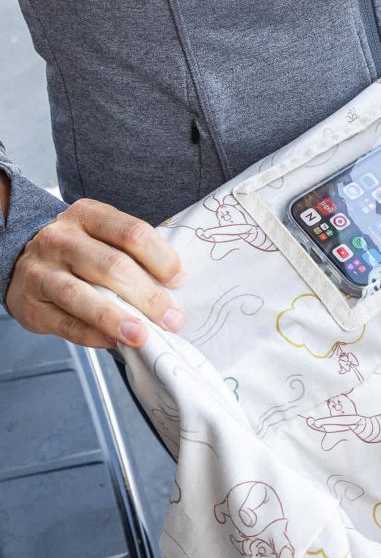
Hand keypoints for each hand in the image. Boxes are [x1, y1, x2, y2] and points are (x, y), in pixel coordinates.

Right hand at [5, 198, 185, 348]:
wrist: (24, 262)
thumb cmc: (80, 252)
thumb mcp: (104, 237)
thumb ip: (135, 255)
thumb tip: (176, 287)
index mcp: (87, 215)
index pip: (132, 233)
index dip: (161, 259)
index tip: (180, 281)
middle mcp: (60, 239)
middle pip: (111, 266)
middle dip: (148, 295)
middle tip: (172, 319)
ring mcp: (40, 272)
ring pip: (80, 295)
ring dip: (115, 318)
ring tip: (142, 335)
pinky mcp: (29, 305)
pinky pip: (64, 322)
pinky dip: (92, 335)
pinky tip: (114, 342)